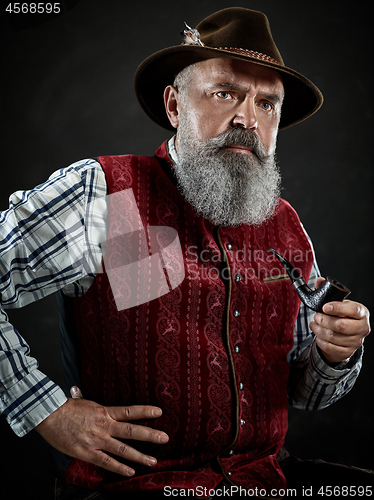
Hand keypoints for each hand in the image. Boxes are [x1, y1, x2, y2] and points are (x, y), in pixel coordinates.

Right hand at [35, 386, 168, 476]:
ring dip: (139, 456)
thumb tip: (82, 392)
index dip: (145, 411)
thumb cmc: (65, 409)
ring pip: (122, 449)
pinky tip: (130, 472)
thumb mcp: (84, 402)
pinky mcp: (87, 453)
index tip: (159, 413)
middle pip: (131, 431)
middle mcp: (104, 426)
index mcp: (105, 412)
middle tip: (165, 438)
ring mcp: (97, 440)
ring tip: (153, 461)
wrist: (49, 417)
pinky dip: (119, 468)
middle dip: (150, 435)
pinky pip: (106, 462)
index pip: (129, 411)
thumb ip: (90, 402)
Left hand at [310, 278, 369, 364]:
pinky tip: (317, 335)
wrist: (344, 335)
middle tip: (316, 316)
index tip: (325, 307)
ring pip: (334, 337)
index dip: (338, 308)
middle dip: (325, 320)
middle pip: (342, 325)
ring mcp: (356, 341)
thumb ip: (327, 290)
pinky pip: (331, 347)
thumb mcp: (336, 302)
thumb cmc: (340, 315)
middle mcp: (362, 327)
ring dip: (319, 330)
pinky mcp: (348, 351)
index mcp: (362, 313)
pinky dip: (321, 341)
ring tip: (313, 324)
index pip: (353, 310)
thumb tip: (319, 280)